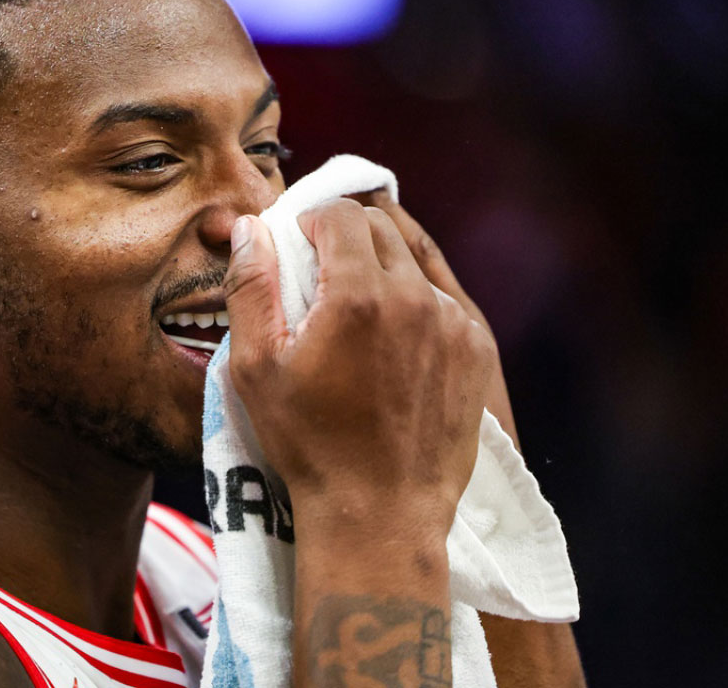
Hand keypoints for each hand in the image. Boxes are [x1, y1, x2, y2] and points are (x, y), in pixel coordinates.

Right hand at [223, 198, 491, 534]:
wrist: (380, 513)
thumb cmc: (310, 444)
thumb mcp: (256, 368)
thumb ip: (250, 288)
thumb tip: (251, 229)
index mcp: (358, 295)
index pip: (342, 214)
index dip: (313, 220)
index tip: (299, 245)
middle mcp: (415, 298)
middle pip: (382, 227)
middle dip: (347, 235)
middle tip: (322, 270)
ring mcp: (453, 323)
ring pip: (416, 261)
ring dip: (383, 266)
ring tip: (357, 306)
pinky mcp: (476, 349)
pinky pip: (444, 298)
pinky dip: (415, 300)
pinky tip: (392, 336)